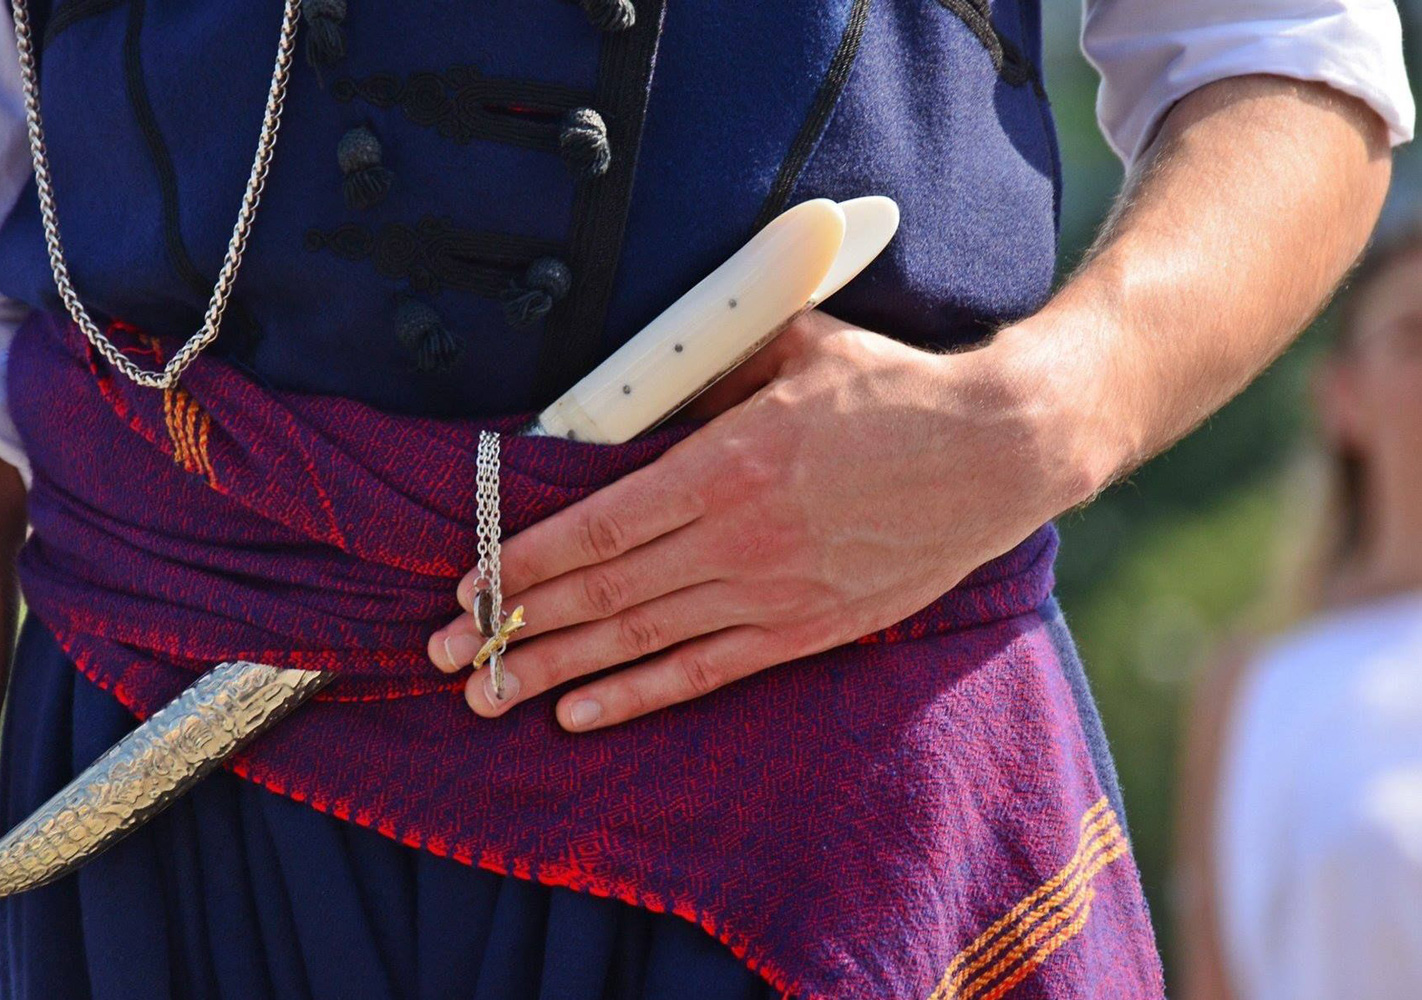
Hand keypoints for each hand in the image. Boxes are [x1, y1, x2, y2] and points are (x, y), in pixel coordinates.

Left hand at [427, 310, 1115, 729]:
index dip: (525, 563)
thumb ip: (705, 370)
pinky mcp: (808, 628)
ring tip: (488, 694)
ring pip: (641, 640)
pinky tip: (579, 711)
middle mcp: (738, 537)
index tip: (470, 586)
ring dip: (556, 669)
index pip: (597, 526)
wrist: (1000, 449)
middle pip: (603, 592)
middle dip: (515, 627)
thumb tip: (633, 387)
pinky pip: (706, 671)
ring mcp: (773, 590)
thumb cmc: (893, 389)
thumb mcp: (792, 348)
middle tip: (446, 657)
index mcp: (727, 462)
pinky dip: (638, 693)